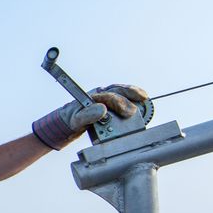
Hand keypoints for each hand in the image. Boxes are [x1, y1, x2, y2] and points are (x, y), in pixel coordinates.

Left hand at [32, 84, 148, 149]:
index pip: (108, 96)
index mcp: (92, 97)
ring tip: (144, 97)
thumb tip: (102, 110)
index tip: (128, 110)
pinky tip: (142, 99)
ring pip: (121, 91)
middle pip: (117, 90)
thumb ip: (87, 115)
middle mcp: (100, 94)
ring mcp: (105, 97)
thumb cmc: (72, 119)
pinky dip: (132, 97)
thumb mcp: (76, 119)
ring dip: (133, 93)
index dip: (119, 101)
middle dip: (128, 97)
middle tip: (136, 108)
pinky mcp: (110, 103)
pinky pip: (123, 96)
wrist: (68, 122)